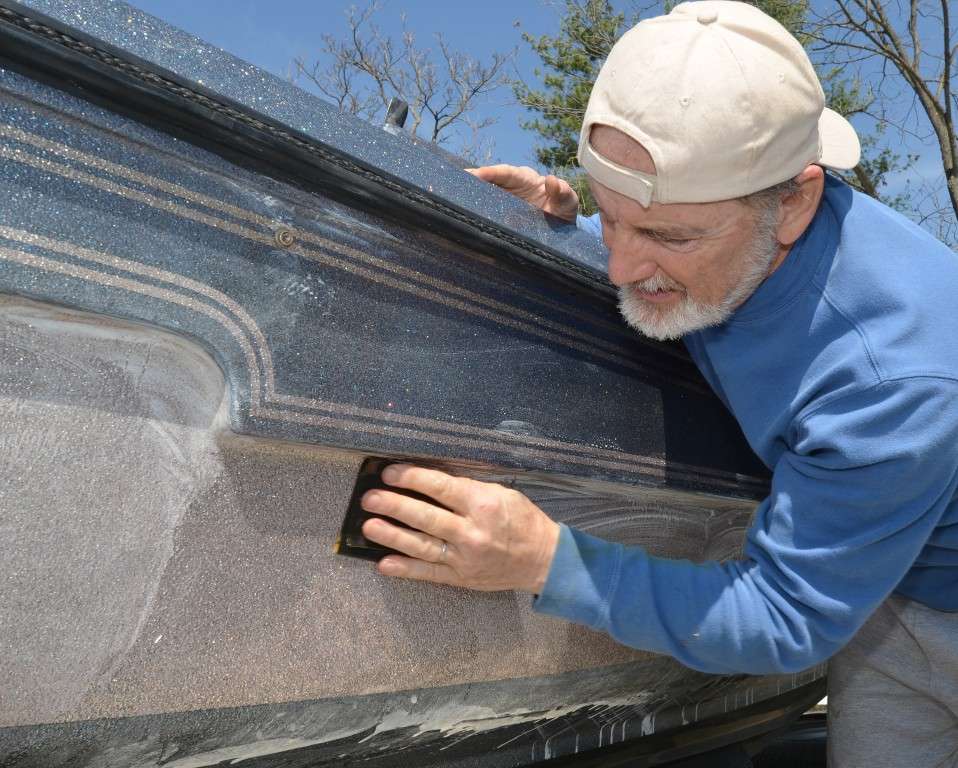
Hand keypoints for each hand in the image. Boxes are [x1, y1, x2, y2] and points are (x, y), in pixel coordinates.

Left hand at [360, 464, 560, 592]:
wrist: (542, 559)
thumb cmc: (521, 520)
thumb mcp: (501, 493)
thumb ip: (468, 488)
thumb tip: (430, 480)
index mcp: (481, 505)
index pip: (440, 487)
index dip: (412, 478)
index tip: (390, 473)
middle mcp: (471, 532)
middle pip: (425, 517)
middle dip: (394, 506)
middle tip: (370, 498)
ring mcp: (464, 558)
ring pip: (422, 546)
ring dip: (392, 536)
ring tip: (369, 526)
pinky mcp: (461, 578)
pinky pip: (428, 574)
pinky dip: (405, 569)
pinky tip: (384, 563)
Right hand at [466, 165, 578, 221]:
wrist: (561, 230)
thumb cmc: (564, 211)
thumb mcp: (568, 202)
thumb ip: (563, 192)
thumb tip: (551, 180)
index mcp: (526, 179)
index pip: (506, 172)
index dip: (491, 172)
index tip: (477, 174)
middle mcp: (512, 186)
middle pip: (489, 179)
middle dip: (472, 179)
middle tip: (455, 181)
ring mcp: (504, 199)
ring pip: (484, 192)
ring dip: (469, 193)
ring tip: (451, 195)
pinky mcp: (499, 212)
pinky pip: (485, 207)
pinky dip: (474, 208)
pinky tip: (460, 211)